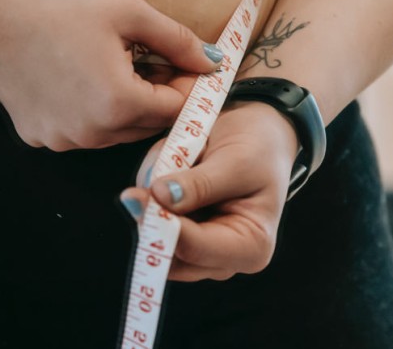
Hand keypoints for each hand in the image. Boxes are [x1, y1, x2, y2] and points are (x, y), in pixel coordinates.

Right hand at [0, 0, 221, 150]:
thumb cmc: (58, 3)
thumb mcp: (128, 11)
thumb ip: (177, 40)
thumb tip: (212, 63)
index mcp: (119, 104)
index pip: (176, 109)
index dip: (186, 84)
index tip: (181, 60)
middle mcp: (91, 133)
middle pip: (146, 125)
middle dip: (155, 95)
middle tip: (145, 57)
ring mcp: (61, 139)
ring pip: (113, 131)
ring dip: (122, 105)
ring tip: (109, 63)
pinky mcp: (38, 136)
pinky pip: (79, 130)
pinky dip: (87, 110)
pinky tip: (74, 75)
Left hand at [121, 102, 298, 279]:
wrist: (258, 134)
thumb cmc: (259, 149)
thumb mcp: (236, 161)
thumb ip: (199, 184)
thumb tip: (159, 197)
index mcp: (251, 247)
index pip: (195, 249)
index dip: (162, 225)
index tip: (133, 196)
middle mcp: (224, 259)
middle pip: (168, 254)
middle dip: (153, 215)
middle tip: (147, 180)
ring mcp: (199, 249)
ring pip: (153, 237)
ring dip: (151, 201)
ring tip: (174, 163)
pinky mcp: (180, 233)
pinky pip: (149, 220)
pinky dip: (151, 195)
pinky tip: (171, 169)